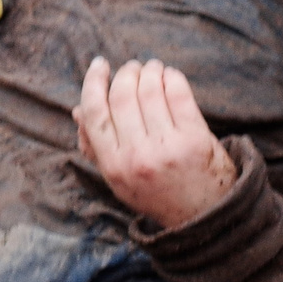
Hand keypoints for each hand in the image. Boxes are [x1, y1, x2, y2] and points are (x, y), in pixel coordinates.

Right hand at [73, 57, 237, 230]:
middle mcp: (138, 156)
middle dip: (126, 72)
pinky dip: (172, 77)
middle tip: (132, 68)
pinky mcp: (195, 138)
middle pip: (122, 95)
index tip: (99, 65)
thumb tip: (78, 111)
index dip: (94, 82)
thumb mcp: (119, 179)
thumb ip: (96, 146)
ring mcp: (168, 147)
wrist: (204, 216)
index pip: (95, 112)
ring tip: (153, 68)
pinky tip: (170, 77)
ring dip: (150, 71)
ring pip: (150, 89)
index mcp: (114, 166)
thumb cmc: (157, 193)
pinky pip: (179, 93)